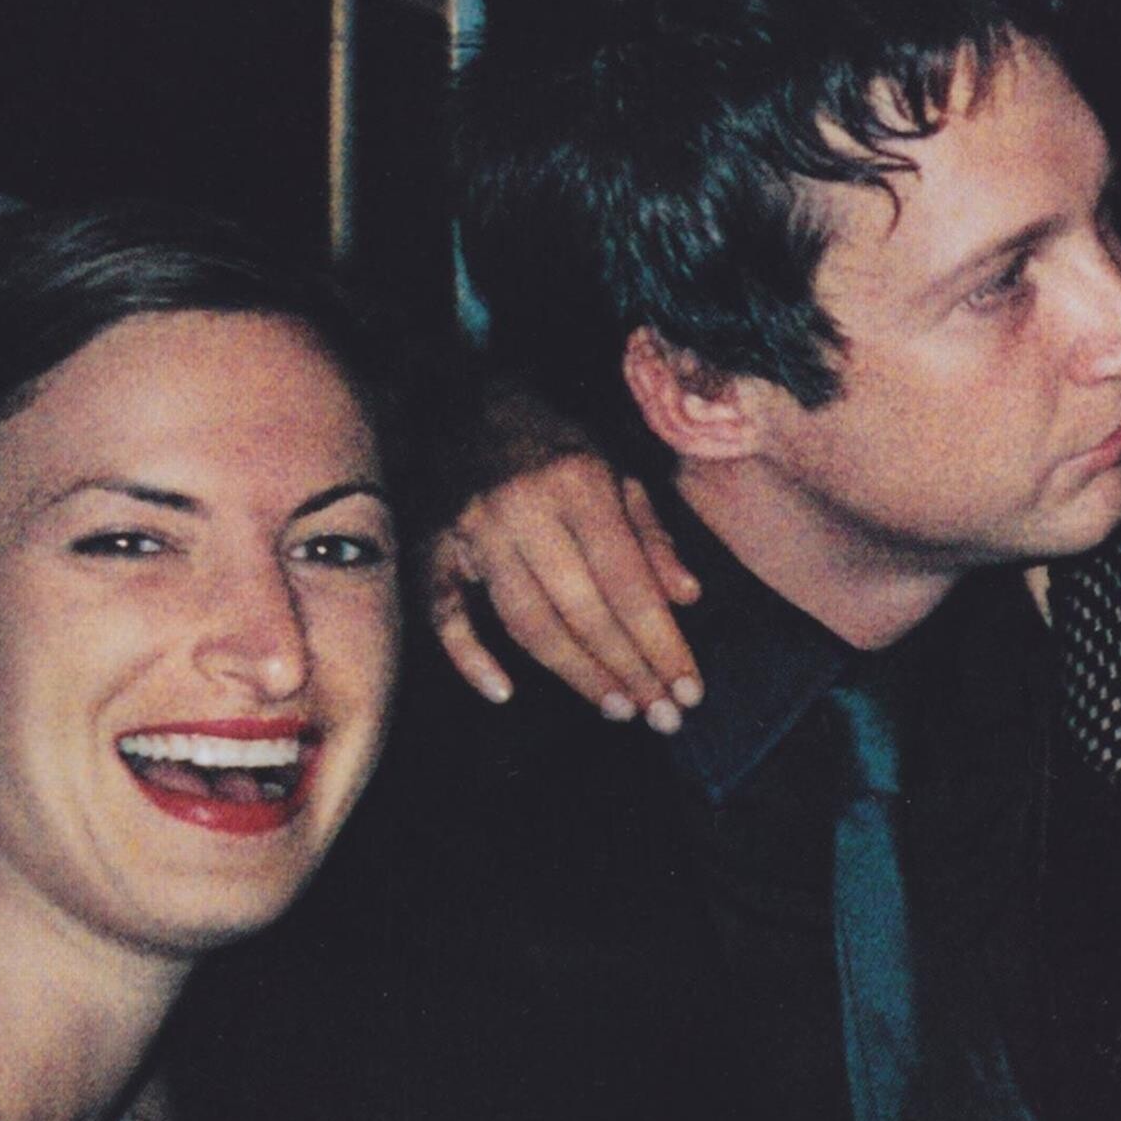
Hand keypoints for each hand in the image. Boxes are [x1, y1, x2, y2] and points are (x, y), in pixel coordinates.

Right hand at [427, 456, 703, 724]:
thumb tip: (686, 597)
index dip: (661, 642)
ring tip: (617, 707)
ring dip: (575, 673)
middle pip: (582, 611)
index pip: (628, 581)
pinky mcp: (431, 551)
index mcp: (578, 485)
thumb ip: (651, 536)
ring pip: (527, 622)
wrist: (463, 403)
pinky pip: (445, 615)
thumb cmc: (554, 447)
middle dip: (628, 669)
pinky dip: (469, 657)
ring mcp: (473, 533)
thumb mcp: (615, 472)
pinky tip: (502, 693)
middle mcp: (524, 510)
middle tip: (661, 716)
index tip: (689, 690)